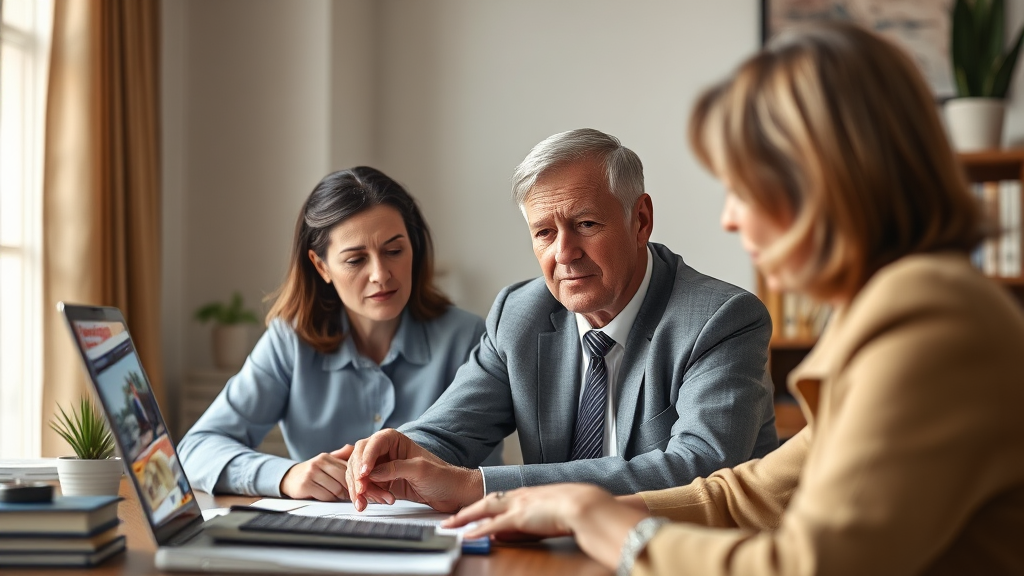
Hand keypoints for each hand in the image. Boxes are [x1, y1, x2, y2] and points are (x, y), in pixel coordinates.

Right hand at [279, 445, 352, 500]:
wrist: (289, 479)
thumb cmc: (312, 472)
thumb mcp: (325, 462)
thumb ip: (340, 456)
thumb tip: (352, 448)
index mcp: (326, 457)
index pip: (347, 467)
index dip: (354, 479)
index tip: (359, 487)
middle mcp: (318, 463)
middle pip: (342, 478)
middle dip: (349, 489)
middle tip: (352, 496)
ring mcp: (311, 473)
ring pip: (335, 489)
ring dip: (340, 496)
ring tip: (340, 498)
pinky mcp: (305, 485)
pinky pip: (325, 496)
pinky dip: (330, 500)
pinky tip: (330, 499)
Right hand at [346, 429, 482, 512]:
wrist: (451, 493)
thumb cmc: (442, 476)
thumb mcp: (420, 469)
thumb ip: (396, 469)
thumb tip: (372, 473)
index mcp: (394, 440)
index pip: (372, 444)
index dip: (364, 458)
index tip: (363, 475)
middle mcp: (385, 452)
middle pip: (359, 459)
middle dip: (358, 477)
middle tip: (361, 492)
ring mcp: (382, 468)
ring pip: (360, 475)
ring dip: (363, 490)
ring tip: (375, 501)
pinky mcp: (383, 483)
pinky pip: (366, 487)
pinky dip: (368, 496)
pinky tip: (382, 501)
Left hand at [443, 483, 649, 569]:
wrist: (586, 505)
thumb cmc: (578, 508)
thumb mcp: (554, 510)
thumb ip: (536, 518)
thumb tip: (526, 526)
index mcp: (530, 493)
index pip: (501, 499)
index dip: (486, 505)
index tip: (474, 510)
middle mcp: (521, 495)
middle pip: (486, 501)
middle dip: (467, 510)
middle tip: (451, 518)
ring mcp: (519, 504)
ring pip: (484, 509)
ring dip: (465, 517)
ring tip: (450, 525)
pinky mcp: (520, 517)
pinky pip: (493, 524)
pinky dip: (478, 529)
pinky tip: (467, 535)